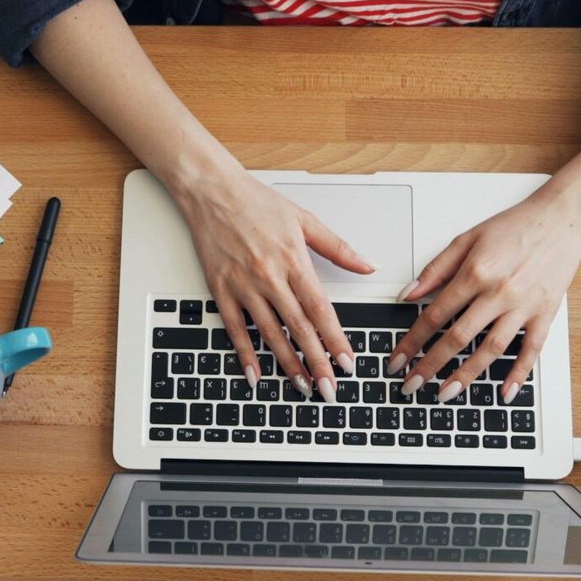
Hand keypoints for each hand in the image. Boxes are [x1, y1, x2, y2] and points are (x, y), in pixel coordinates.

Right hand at [176, 169, 375, 400]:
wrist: (212, 191)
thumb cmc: (256, 202)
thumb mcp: (305, 219)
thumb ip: (338, 247)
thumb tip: (368, 265)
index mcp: (293, 259)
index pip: (320, 309)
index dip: (334, 339)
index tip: (347, 362)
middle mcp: (269, 276)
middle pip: (298, 327)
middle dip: (316, 362)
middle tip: (329, 389)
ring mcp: (243, 285)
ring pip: (269, 333)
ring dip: (287, 363)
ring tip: (302, 386)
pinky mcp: (220, 289)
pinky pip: (234, 328)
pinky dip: (245, 354)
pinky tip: (256, 374)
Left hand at [387, 189, 580, 402]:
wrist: (562, 219)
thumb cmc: (515, 226)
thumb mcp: (467, 239)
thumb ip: (436, 269)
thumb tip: (408, 293)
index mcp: (475, 273)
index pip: (434, 315)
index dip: (412, 342)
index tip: (397, 361)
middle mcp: (498, 292)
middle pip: (457, 338)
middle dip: (430, 366)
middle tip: (411, 385)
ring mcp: (523, 306)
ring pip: (491, 350)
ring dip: (466, 376)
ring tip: (445, 394)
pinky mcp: (545, 313)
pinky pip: (531, 350)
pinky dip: (518, 374)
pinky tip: (504, 392)